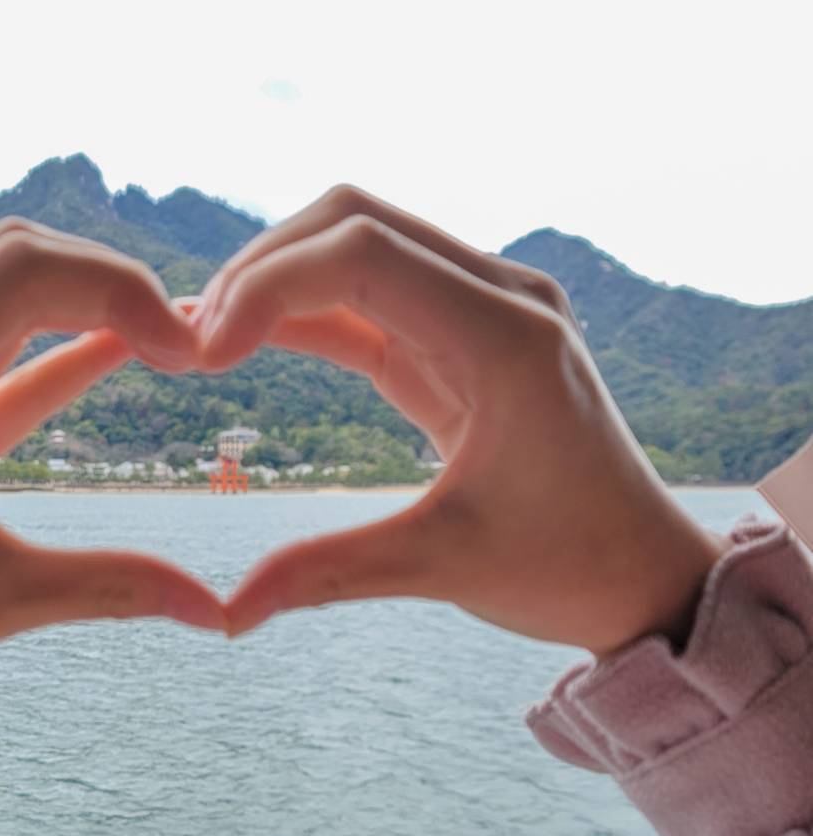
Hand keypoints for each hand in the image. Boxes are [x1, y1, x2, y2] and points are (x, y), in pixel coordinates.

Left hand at [0, 218, 223, 776]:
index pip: (22, 271)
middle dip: (108, 282)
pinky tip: (125, 355)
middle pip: (13, 262)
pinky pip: (2, 366)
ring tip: (171, 339)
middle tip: (189, 341)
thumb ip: (111, 587)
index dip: (118, 290)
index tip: (188, 353)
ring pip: (5, 303)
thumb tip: (218, 612)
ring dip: (87, 308)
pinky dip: (64, 354)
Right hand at [197, 186, 726, 650]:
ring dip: (278, 281)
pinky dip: (307, 310)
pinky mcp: (465, 335)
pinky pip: (373, 295)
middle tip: (191, 341)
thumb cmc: (568, 567)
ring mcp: (486, 307)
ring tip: (206, 342)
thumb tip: (225, 615)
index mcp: (506, 337)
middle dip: (260, 267)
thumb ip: (331, 573)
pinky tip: (246, 346)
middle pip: (352, 219)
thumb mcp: (445, 568)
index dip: (266, 285)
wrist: (643, 572)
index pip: (361, 251)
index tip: (204, 354)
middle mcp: (502, 297)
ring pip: (357, 243)